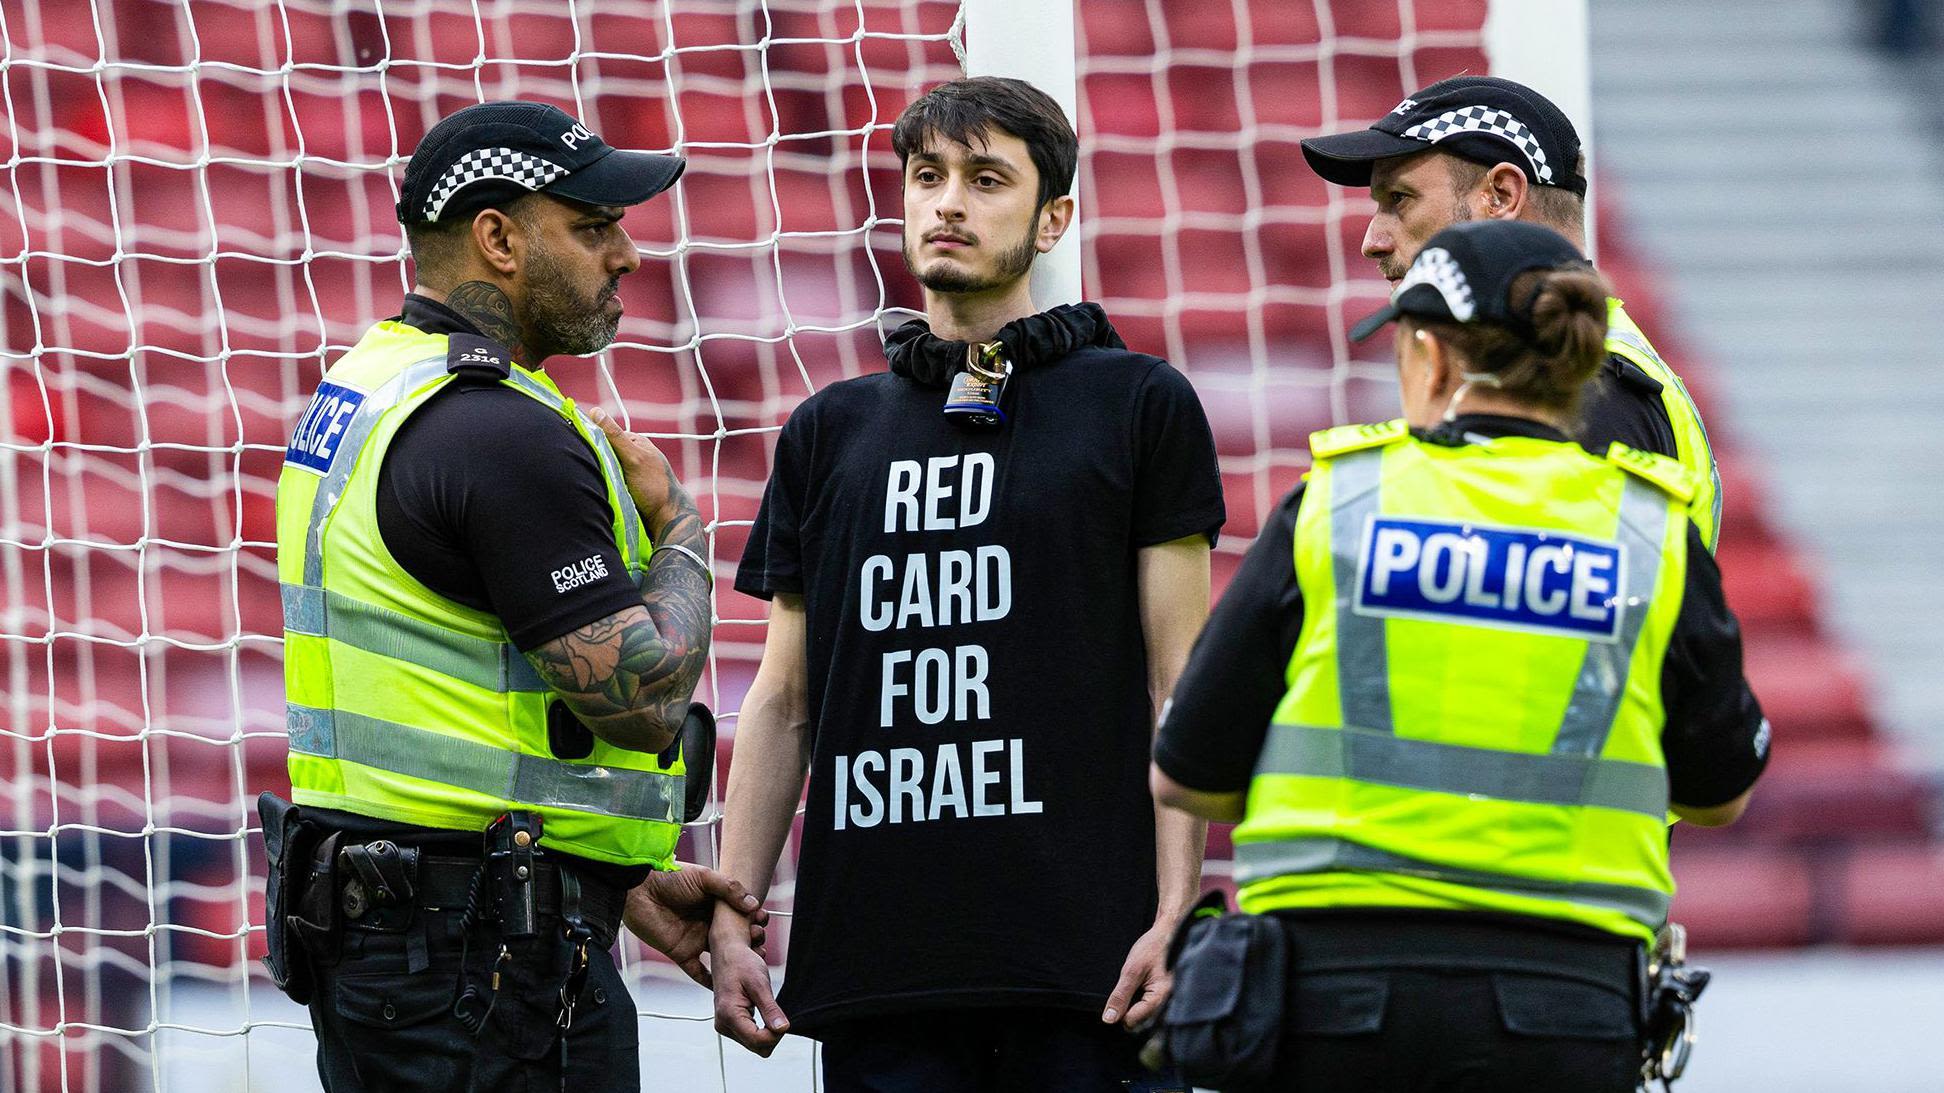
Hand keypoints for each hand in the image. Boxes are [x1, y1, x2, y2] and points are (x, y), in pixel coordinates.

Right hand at [589, 405, 692, 539]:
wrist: (665, 519)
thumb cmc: (653, 485)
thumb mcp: (633, 457)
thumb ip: (615, 437)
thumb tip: (595, 412)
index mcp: (633, 442)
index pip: (603, 433)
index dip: (588, 437)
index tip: (574, 445)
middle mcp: (629, 455)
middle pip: (600, 451)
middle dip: (590, 458)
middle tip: (581, 467)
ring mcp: (624, 472)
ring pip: (600, 468)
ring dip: (593, 473)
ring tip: (585, 479)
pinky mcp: (621, 489)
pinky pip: (603, 482)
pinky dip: (597, 484)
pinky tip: (589, 488)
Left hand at [623, 865, 766, 988]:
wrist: (638, 889)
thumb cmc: (670, 877)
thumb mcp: (703, 877)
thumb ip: (729, 888)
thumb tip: (753, 905)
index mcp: (715, 904)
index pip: (740, 915)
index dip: (753, 919)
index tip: (763, 921)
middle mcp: (708, 923)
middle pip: (734, 938)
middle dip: (750, 942)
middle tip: (759, 942)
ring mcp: (696, 940)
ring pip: (721, 956)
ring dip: (736, 962)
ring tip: (752, 965)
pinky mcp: (682, 954)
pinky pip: (698, 972)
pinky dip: (710, 981)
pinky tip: (726, 986)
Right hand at [710, 913, 791, 1055]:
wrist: (727, 952)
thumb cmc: (742, 963)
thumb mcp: (759, 984)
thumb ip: (770, 1009)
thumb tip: (783, 1029)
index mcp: (729, 1015)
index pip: (758, 1041)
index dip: (776, 1035)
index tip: (783, 1019)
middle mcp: (723, 1025)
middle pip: (757, 1048)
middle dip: (772, 1035)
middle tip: (776, 1012)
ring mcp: (725, 1026)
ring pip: (755, 1045)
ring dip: (767, 1032)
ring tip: (768, 1008)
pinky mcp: (729, 1024)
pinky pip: (751, 1038)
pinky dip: (761, 1029)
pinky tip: (762, 1011)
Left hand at [1102, 920, 1173, 1028]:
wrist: (1168, 934)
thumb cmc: (1153, 948)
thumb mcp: (1131, 970)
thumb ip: (1121, 995)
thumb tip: (1109, 1019)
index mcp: (1161, 997)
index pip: (1132, 1021)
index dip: (1119, 1011)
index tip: (1119, 994)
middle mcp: (1167, 1004)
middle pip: (1139, 1024)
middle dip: (1127, 1011)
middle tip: (1127, 988)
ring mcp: (1167, 1003)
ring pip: (1143, 1019)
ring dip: (1134, 1007)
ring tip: (1135, 987)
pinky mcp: (1165, 1000)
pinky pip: (1149, 1012)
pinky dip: (1140, 1003)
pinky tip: (1140, 988)